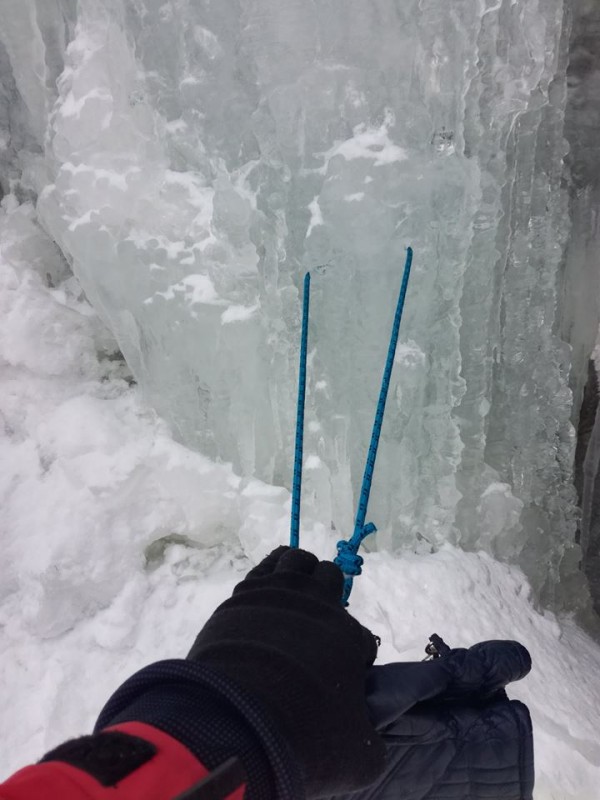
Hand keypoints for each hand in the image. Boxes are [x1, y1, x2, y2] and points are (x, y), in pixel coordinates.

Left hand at [188, 546, 384, 795]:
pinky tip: (269, 581)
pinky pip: (267, 564)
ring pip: (297, 560)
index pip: (361, 637)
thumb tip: (368, 734)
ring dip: (301, 572)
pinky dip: (273, 568)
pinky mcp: (243, 594)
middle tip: (317, 622)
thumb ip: (369, 739)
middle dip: (329, 594)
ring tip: (294, 592)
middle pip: (330, 577)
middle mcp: (316, 606)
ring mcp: (276, 594)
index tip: (341, 674)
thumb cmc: (303, 735)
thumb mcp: (356, 754)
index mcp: (346, 636)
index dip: (354, 657)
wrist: (236, 719)